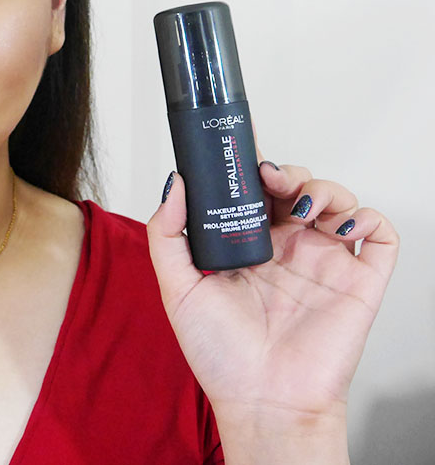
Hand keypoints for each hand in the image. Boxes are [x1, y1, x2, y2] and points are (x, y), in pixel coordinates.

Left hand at [146, 121, 399, 423]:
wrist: (261, 400)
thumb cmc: (219, 353)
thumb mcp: (177, 288)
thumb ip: (167, 233)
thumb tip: (175, 182)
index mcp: (249, 245)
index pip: (255, 192)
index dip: (252, 166)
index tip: (241, 149)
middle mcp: (288, 248)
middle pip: (297, 186)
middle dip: (286, 171)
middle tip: (269, 178)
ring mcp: (326, 261)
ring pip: (338, 200)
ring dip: (324, 188)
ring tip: (302, 207)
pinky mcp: (359, 280)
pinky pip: (380, 234)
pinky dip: (369, 216)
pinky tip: (340, 225)